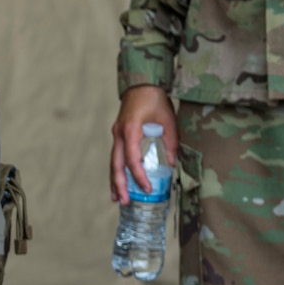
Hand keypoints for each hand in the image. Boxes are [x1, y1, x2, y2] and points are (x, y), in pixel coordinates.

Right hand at [111, 85, 176, 201]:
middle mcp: (119, 134)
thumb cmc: (155, 98)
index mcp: (131, 130)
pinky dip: (117, 170)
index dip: (138, 175)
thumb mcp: (168, 119)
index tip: (147, 188)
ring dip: (115, 181)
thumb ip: (170, 142)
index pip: (132, 159)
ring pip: (112, 162)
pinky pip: (116, 156)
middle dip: (119, 184)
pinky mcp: (119, 135)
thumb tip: (171, 163)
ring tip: (117, 198)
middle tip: (123, 201)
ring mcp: (117, 134)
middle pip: (115, 165)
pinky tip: (119, 182)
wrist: (141, 83)